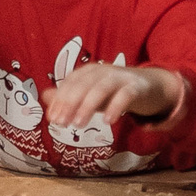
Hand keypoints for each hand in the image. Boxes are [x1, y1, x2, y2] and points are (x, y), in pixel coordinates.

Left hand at [44, 62, 181, 129]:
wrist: (150, 87)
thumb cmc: (115, 92)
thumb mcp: (90, 95)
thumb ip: (69, 96)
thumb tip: (45, 97)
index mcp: (90, 71)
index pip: (71, 82)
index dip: (60, 99)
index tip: (52, 118)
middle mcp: (103, 71)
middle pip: (83, 84)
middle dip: (70, 103)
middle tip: (60, 123)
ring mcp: (121, 78)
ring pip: (102, 88)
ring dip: (88, 106)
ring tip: (78, 124)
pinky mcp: (137, 88)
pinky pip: (125, 95)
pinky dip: (115, 107)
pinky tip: (108, 122)